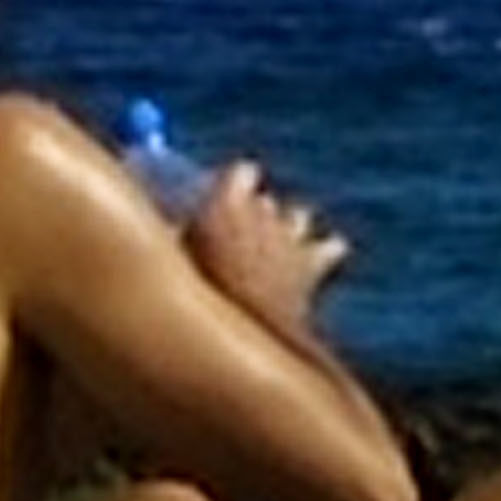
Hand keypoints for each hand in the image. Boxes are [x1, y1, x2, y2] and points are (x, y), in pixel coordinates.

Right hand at [184, 159, 352, 342]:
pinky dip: (328, 250)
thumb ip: (173, 241)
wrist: (253, 328)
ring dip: (290, 225)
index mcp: (228, 201)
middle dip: (256, 211)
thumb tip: (167, 236)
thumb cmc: (205, 295)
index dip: (236, 183)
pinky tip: (324, 259)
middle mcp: (264, 209)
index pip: (242, 172)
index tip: (224, 198)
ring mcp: (292, 234)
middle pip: (265, 199)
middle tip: (240, 236)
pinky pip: (333, 245)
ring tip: (278, 247)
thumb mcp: (177, 264)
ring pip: (299, 214)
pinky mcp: (314, 261)